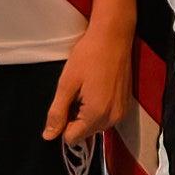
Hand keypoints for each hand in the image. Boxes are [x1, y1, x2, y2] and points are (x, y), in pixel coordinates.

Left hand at [43, 13, 133, 148]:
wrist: (113, 37)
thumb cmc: (89, 55)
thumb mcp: (66, 84)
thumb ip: (57, 113)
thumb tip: (49, 136)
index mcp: (96, 114)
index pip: (72, 138)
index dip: (63, 123)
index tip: (64, 103)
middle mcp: (112, 118)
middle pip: (85, 133)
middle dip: (75, 118)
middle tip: (76, 92)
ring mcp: (121, 112)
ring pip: (95, 126)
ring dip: (87, 113)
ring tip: (87, 88)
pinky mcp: (126, 105)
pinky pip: (106, 117)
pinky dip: (98, 108)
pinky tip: (97, 88)